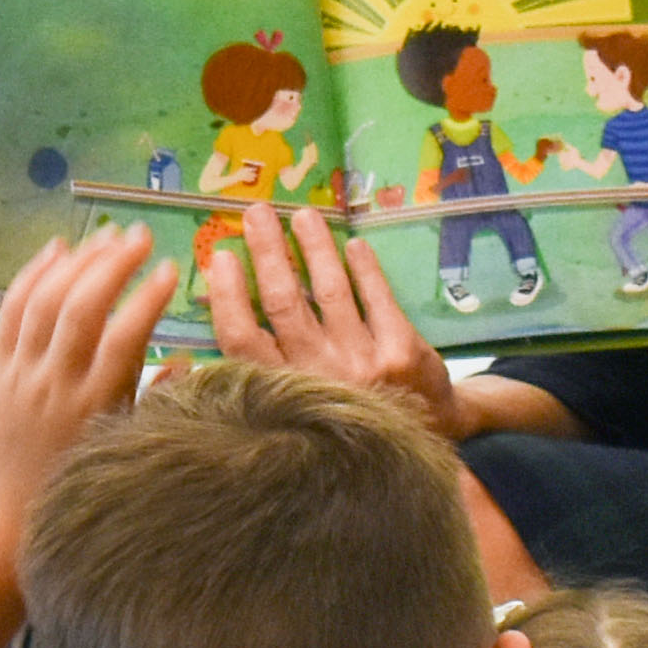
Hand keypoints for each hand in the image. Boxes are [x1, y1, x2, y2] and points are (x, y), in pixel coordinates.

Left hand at [0, 226, 176, 496]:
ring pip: (44, 303)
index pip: (123, 340)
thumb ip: (158, 400)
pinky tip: (59, 249)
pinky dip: (34, 274)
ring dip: (77, 261)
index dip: (147, 299)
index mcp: (96, 407)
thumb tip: (191, 358)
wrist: (14, 500)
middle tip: (140, 235)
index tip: (172, 268)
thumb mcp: (127, 440)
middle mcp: (55, 387)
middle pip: (81, 310)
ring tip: (107, 235)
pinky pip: (11, 311)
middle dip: (113, 264)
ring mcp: (22, 375)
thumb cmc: (83, 468)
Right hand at [200, 203, 462, 439]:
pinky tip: (352, 244)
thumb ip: (266, 365)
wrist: (426, 433)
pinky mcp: (401, 350)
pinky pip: (376, 296)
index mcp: (285, 392)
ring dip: (313, 246)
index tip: (221, 257)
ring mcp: (363, 364)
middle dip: (267, 251)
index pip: (242, 340)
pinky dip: (363, 267)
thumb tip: (223, 307)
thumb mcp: (298, 405)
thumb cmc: (347, 413)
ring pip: (329, 291)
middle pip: (283, 303)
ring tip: (303, 215)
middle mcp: (320, 378)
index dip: (227, 295)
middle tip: (257, 214)